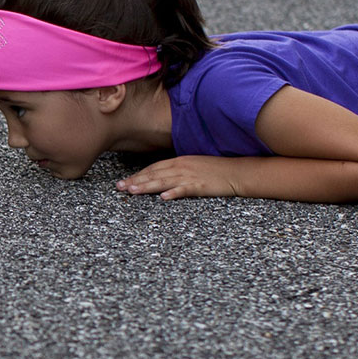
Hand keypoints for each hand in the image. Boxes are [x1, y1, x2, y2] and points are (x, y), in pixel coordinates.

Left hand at [116, 156, 242, 199]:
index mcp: (179, 161)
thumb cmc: (216, 170)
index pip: (153, 168)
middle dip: (135, 181)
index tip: (124, 181)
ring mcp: (190, 176)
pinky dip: (173, 193)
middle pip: (154, 174)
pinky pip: (184, 189)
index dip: (137, 175)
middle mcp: (181, 166)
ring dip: (147, 186)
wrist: (238, 172)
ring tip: (132, 191)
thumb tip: (162, 178)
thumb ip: (177, 170)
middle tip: (119, 188)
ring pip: (164, 181)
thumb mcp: (193, 166)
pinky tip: (163, 197)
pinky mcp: (201, 186)